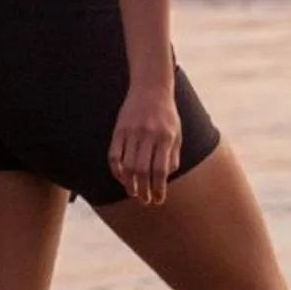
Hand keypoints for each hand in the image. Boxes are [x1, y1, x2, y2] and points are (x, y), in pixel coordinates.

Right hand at [108, 84, 181, 205]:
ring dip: (129, 183)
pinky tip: (121, 177)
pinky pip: (114, 155)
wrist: (151, 87)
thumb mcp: (177, 134)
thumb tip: (164, 178)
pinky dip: (116, 169)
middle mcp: (148, 135)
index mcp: (166, 138)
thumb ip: (173, 156)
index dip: (159, 189)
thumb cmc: (167, 115)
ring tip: (133, 193)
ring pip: (127, 165)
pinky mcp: (119, 129)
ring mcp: (132, 132)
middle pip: (142, 170)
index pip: (161, 171)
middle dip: (143, 190)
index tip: (158, 201)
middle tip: (145, 201)